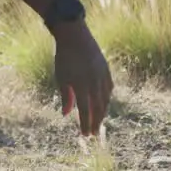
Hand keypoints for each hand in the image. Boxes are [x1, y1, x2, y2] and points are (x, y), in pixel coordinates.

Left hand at [52, 21, 113, 135]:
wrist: (75, 36)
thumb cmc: (64, 57)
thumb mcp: (61, 77)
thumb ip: (65, 96)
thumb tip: (66, 114)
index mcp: (81, 86)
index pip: (84, 111)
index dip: (85, 124)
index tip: (85, 135)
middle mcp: (94, 83)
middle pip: (97, 108)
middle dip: (95, 122)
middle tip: (93, 133)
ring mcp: (102, 76)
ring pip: (105, 99)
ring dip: (102, 112)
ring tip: (98, 121)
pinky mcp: (106, 70)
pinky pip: (109, 88)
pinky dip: (107, 98)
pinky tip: (104, 103)